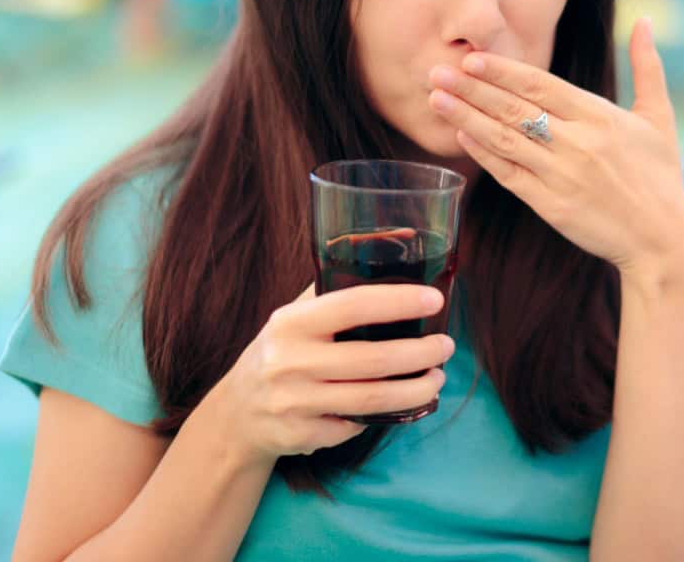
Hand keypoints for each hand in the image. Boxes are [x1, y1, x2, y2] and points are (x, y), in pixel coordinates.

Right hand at [215, 283, 454, 463]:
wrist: (237, 414)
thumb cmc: (280, 352)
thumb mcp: (293, 317)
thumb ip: (332, 291)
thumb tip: (392, 248)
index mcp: (291, 323)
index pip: (353, 305)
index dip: (399, 301)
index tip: (434, 299)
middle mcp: (291, 362)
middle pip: (373, 360)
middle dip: (420, 354)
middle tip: (446, 346)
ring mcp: (296, 403)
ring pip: (372, 400)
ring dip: (415, 390)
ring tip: (437, 378)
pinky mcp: (303, 436)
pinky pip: (356, 426)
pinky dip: (384, 415)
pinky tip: (401, 403)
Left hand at [427, 17, 683, 274]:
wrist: (662, 239)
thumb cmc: (660, 176)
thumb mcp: (660, 117)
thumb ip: (648, 66)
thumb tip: (645, 20)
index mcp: (600, 116)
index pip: (540, 85)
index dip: (503, 71)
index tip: (471, 59)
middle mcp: (578, 143)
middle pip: (514, 108)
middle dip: (471, 89)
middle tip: (435, 72)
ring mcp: (562, 176)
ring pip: (505, 140)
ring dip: (466, 118)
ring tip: (435, 99)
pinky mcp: (551, 206)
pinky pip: (509, 175)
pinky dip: (484, 155)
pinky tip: (460, 137)